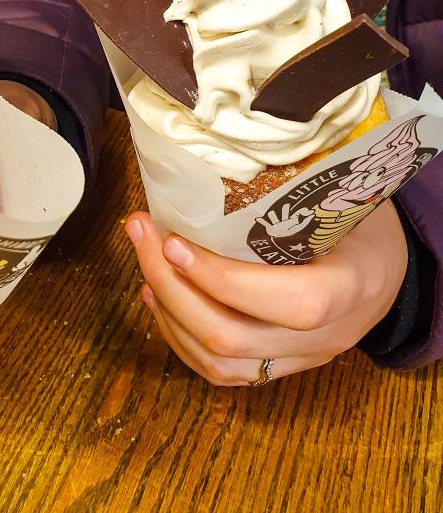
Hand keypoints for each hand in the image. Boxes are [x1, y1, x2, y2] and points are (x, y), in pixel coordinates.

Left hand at [126, 199, 406, 385]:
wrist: (385, 274)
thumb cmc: (361, 225)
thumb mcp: (344, 200)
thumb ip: (295, 191)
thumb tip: (223, 154)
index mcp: (351, 287)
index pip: (290, 301)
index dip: (224, 278)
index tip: (174, 239)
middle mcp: (325, 337)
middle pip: (232, 337)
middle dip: (171, 286)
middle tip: (140, 231)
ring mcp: (300, 360)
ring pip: (219, 362)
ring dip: (166, 310)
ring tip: (143, 258)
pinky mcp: (277, 369)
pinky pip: (221, 371)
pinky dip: (179, 335)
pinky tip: (157, 296)